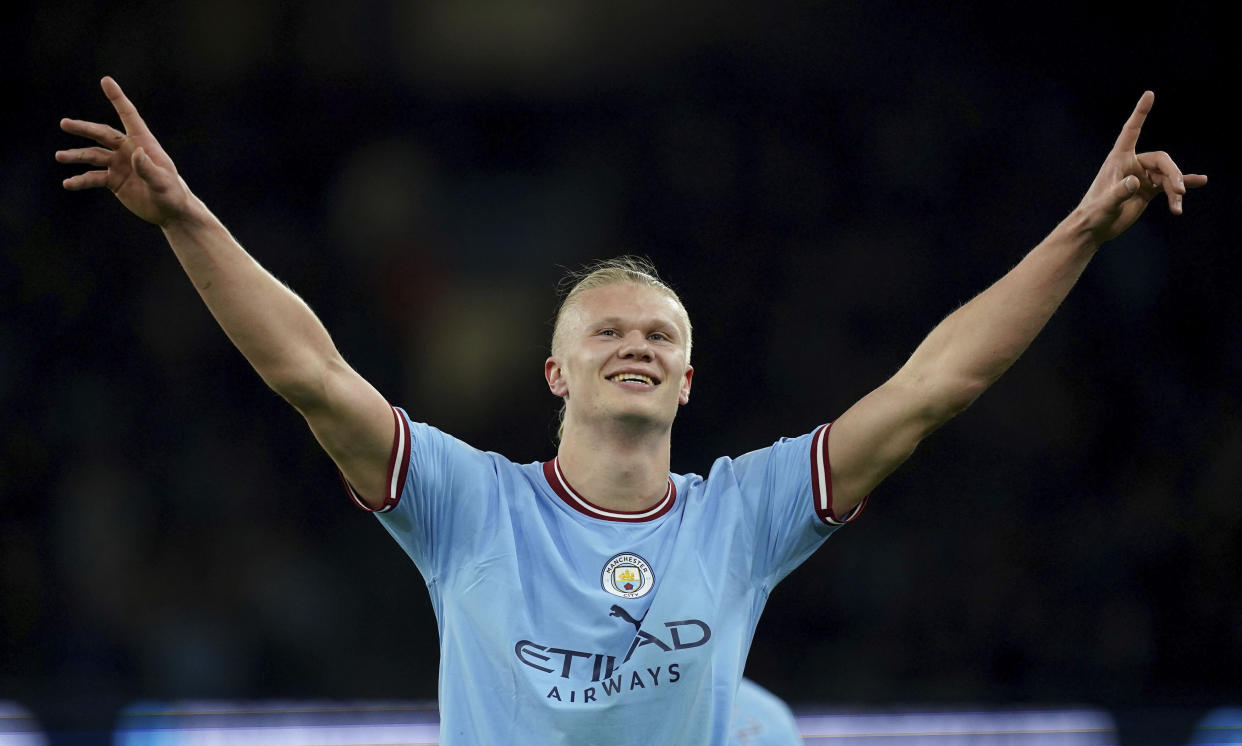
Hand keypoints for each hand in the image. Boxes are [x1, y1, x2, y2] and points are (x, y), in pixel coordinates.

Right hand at [57, 76, 190, 225]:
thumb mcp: (162, 182)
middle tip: (65, 124)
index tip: (106, 80)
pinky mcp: (114, 181)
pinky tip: (68, 184)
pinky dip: (81, 180)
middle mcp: (128, 150)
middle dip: (84, 129)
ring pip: (93, 155)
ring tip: (59, 156)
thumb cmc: (172, 195)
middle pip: (103, 134)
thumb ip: (149, 169)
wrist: (170, 212)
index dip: (118, 99)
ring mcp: (119, 165)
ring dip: (76, 156)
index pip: (129, 116)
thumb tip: (136, 153)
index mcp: (144, 143)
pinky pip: (93, 178)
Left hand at [1076, 91, 1206, 244]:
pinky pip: (1168, 185)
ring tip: (1179, 205)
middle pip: (1162, 160)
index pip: (1131, 131)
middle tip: (1179, 191)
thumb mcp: (1106, 203)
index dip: (1140, 113)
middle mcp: (1132, 164)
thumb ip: (1120, 192)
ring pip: (1167, 175)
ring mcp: (1142, 177)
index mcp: (1119, 159)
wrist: (1095, 228)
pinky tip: (1199, 182)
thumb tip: (1136, 182)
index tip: (1149, 94)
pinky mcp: (1147, 190)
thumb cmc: (1094, 213)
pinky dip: (1181, 186)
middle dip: (1173, 174)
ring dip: (1176, 189)